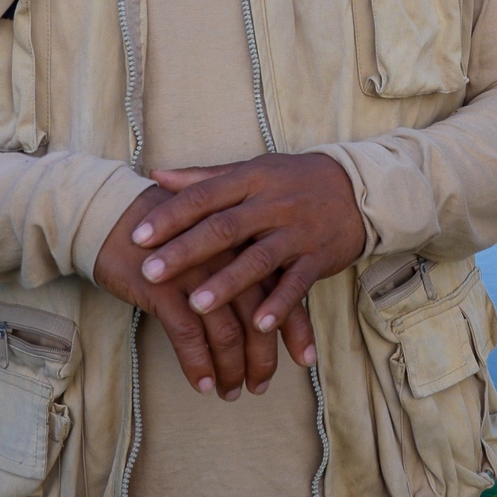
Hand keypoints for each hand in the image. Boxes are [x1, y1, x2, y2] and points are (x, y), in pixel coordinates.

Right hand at [92, 185, 295, 399]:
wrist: (110, 214)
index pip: (282, 290)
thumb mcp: (210, 243)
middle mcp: (227, 259)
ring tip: (232, 392)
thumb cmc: (166, 233)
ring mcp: (197, 273)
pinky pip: (188, 336)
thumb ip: (239, 267)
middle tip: (261, 385)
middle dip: (263, 359)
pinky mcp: (164, 288)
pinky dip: (198, 365)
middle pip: (258, 318)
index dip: (296, 328)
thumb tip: (264, 307)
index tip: (305, 359)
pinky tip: (202, 385)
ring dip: (231, 369)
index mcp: (244, 245)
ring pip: (227, 333)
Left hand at [130, 154, 368, 365]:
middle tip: (151, 273)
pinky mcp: (318, 257)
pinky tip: (259, 326)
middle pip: (224, 228)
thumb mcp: (252, 170)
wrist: (358, 189)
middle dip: (185, 252)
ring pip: (258, 259)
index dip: (169, 216)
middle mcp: (272, 204)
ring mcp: (297, 232)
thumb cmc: (294, 181)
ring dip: (228, 284)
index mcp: (251, 180)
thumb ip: (204, 177)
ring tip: (197, 306)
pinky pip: (298, 284)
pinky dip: (280, 305)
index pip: (203, 197)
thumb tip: (155, 175)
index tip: (137, 237)